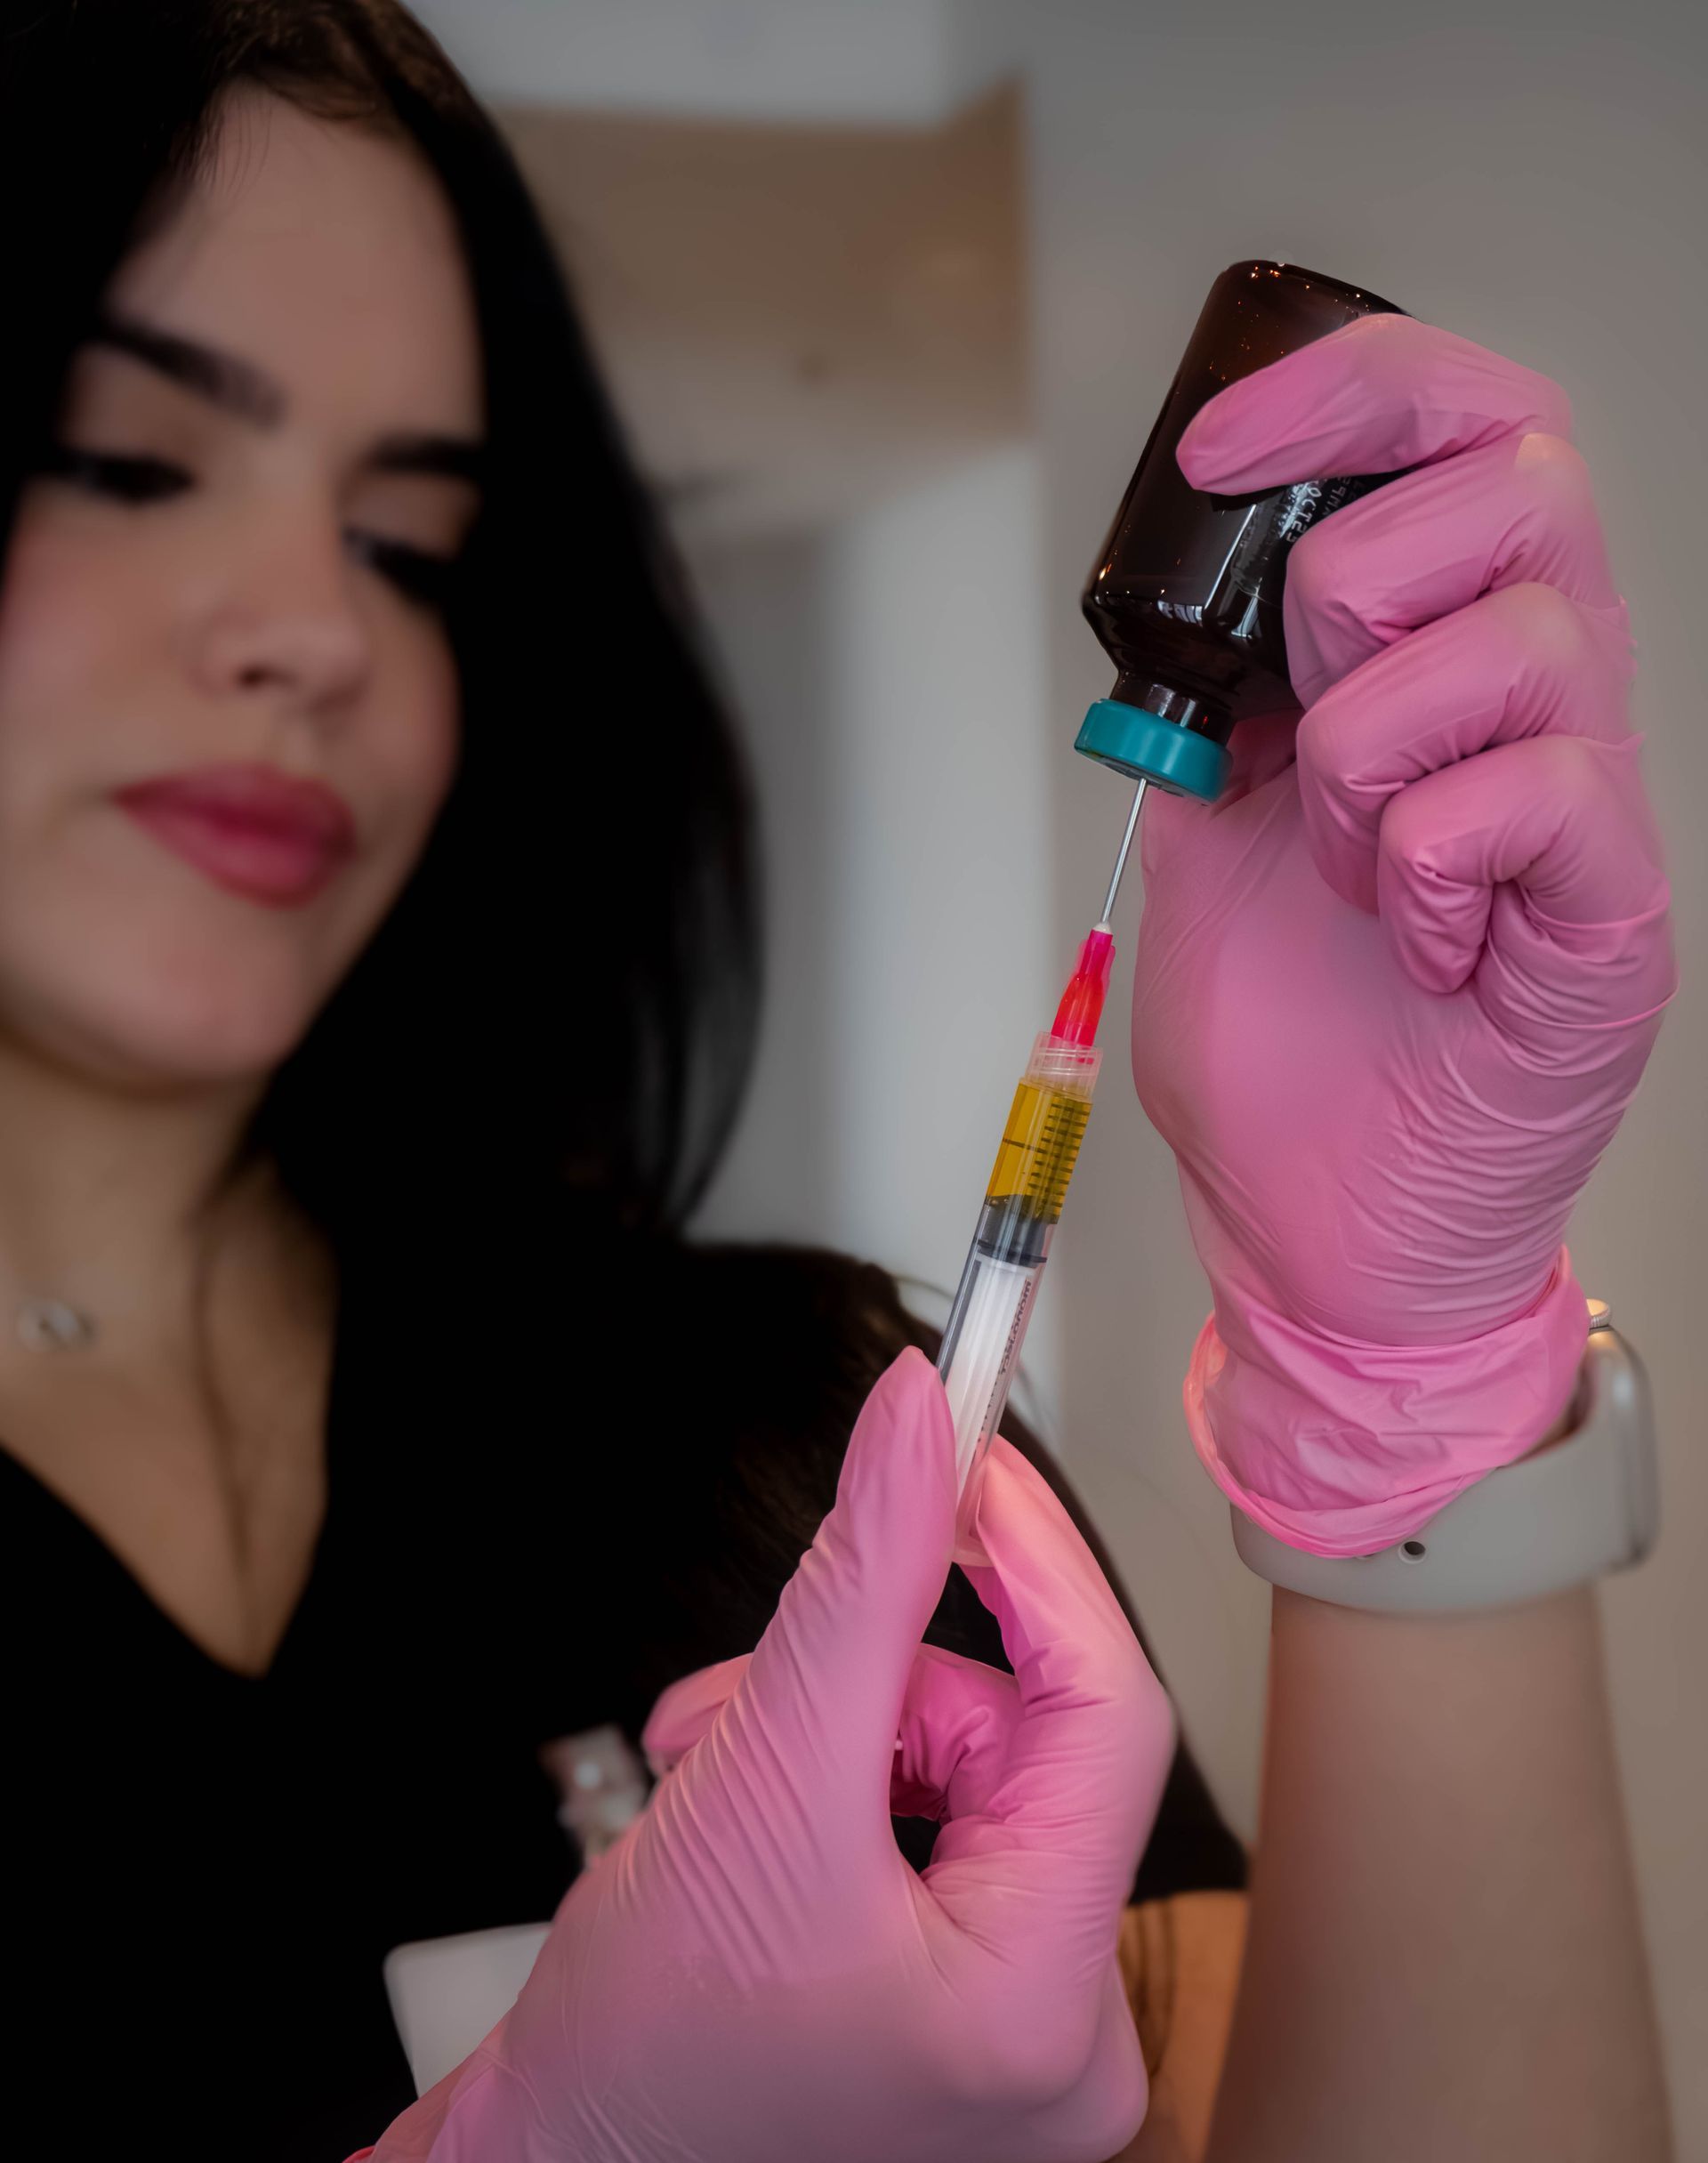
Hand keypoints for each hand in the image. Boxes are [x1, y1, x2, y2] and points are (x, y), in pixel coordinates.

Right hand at [366, 1349, 1174, 2161]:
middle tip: (759, 1689)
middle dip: (873, 1680)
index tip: (966, 1464)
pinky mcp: (966, 1998)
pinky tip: (746, 1804)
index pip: (1105, 1710)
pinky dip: (840, 1776)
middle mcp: (1065, 2031)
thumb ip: (856, 1582)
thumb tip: (916, 1423)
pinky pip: (941, 1817)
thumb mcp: (760, 1777)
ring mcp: (1017, 2024)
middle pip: (1018, 1738)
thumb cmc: (642, 2052)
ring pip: (966, 1764)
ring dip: (833, 1723)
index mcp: (1046, 2003)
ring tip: (716, 1764)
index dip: (1034, 1565)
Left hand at [1133, 313, 1674, 1555]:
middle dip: (1354, 590)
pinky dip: (1422, 859)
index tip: (1211, 455)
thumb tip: (1179, 596)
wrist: (1318, 1230)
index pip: (1467, 430)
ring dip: (1366, 754)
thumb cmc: (1284, 1050)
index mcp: (1445, 665)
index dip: (1353, 391)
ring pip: (1518, 634)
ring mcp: (1588, 807)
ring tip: (1348, 872)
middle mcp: (1542, 706)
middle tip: (1301, 736)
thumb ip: (1211, 708)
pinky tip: (1412, 943)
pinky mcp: (1608, 916)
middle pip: (1518, 480)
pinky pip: (1539, 792)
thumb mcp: (1203, 840)